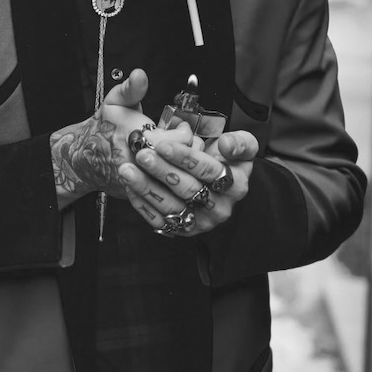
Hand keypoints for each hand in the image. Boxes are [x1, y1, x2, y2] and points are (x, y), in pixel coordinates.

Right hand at [51, 69, 186, 204]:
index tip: (179, 126)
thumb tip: (139, 75)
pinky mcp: (139, 194)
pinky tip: (165, 168)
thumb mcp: (115, 102)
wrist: (83, 157)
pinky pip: (165, 190)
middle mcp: (139, 163)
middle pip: (181, 161)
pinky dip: (169, 180)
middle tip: (179, 140)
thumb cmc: (102, 128)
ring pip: (176, 178)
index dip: (184, 132)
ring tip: (173, 153)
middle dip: (184, 150)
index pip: (180, 141)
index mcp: (137, 138)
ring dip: (180, 165)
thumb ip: (131, 89)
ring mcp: (140, 181)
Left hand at [119, 128, 257, 235]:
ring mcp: (201, 222)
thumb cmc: (225, 158)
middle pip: (188, 189)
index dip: (185, 157)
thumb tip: (227, 145)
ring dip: (146, 187)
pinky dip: (142, 203)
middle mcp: (220, 208)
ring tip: (127, 170)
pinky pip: (159, 220)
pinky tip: (129, 185)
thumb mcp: (243, 145)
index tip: (163, 145)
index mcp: (236, 185)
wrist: (215, 180)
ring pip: (171, 206)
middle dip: (162, 171)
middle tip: (141, 155)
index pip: (209, 171)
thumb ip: (240, 142)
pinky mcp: (183, 230)